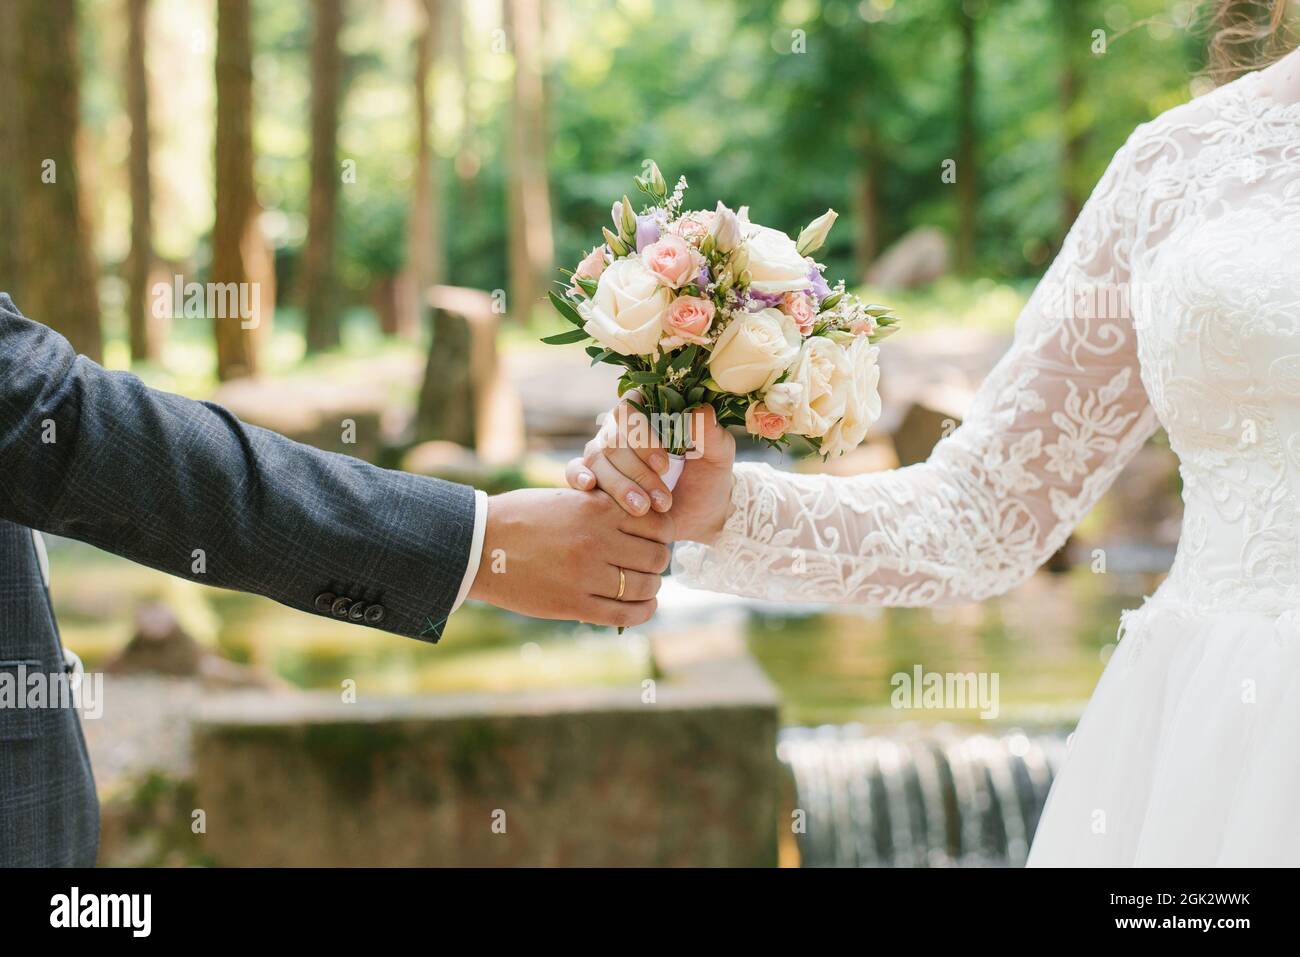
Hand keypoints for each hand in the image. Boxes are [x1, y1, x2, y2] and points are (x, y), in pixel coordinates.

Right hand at [467, 488, 673, 627]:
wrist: (480, 544)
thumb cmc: (524, 516)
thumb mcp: (569, 499)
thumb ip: (605, 510)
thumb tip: (645, 524)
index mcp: (598, 509)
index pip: (658, 524)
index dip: (663, 534)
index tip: (655, 540)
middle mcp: (597, 540)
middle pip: (656, 558)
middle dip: (657, 563)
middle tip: (648, 566)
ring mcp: (586, 574)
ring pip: (645, 587)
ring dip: (651, 589)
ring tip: (644, 588)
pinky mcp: (574, 604)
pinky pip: (624, 614)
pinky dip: (642, 613)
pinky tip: (642, 608)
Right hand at [565, 402, 734, 543]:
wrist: (701, 513)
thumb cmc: (709, 476)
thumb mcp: (718, 455)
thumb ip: (711, 432)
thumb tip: (700, 409)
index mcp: (649, 414)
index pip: (631, 408)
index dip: (643, 436)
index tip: (665, 464)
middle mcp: (622, 430)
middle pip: (613, 439)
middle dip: (636, 472)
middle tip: (661, 498)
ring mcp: (604, 454)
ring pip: (597, 459)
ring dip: (619, 485)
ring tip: (642, 509)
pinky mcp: (596, 478)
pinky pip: (575, 470)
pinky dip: (578, 476)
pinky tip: (590, 487)